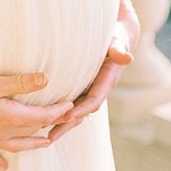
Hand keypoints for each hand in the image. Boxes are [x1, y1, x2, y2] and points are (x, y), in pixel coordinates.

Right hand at [0, 72, 73, 170]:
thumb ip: (20, 83)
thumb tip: (47, 79)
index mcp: (10, 118)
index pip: (42, 117)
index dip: (58, 111)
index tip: (71, 106)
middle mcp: (3, 133)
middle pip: (32, 131)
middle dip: (50, 125)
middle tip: (64, 120)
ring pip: (17, 146)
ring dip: (33, 144)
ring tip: (45, 143)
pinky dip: (0, 160)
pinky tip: (4, 167)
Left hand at [48, 0, 139, 143]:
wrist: (120, 34)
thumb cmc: (117, 34)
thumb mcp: (119, 39)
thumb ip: (119, 47)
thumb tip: (126, 57)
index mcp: (107, 81)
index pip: (93, 100)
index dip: (80, 109)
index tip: (65, 116)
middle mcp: (99, 88)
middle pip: (82, 112)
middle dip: (67, 124)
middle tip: (49, 136)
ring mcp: (91, 88)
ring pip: (76, 110)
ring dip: (62, 122)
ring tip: (44, 135)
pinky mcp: (83, 85)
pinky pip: (72, 102)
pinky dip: (61, 111)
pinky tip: (44, 117)